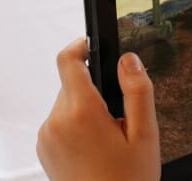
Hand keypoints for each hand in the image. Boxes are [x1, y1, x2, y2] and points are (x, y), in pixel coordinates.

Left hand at [37, 38, 159, 180]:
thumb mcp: (145, 134)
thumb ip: (138, 91)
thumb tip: (129, 60)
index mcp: (81, 112)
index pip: (68, 61)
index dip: (80, 46)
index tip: (91, 44)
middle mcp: (56, 121)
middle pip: (72, 84)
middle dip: (96, 90)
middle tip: (119, 116)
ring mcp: (47, 136)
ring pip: (67, 102)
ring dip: (87, 107)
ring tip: (110, 136)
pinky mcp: (45, 148)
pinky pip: (61, 120)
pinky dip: (78, 123)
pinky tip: (96, 146)